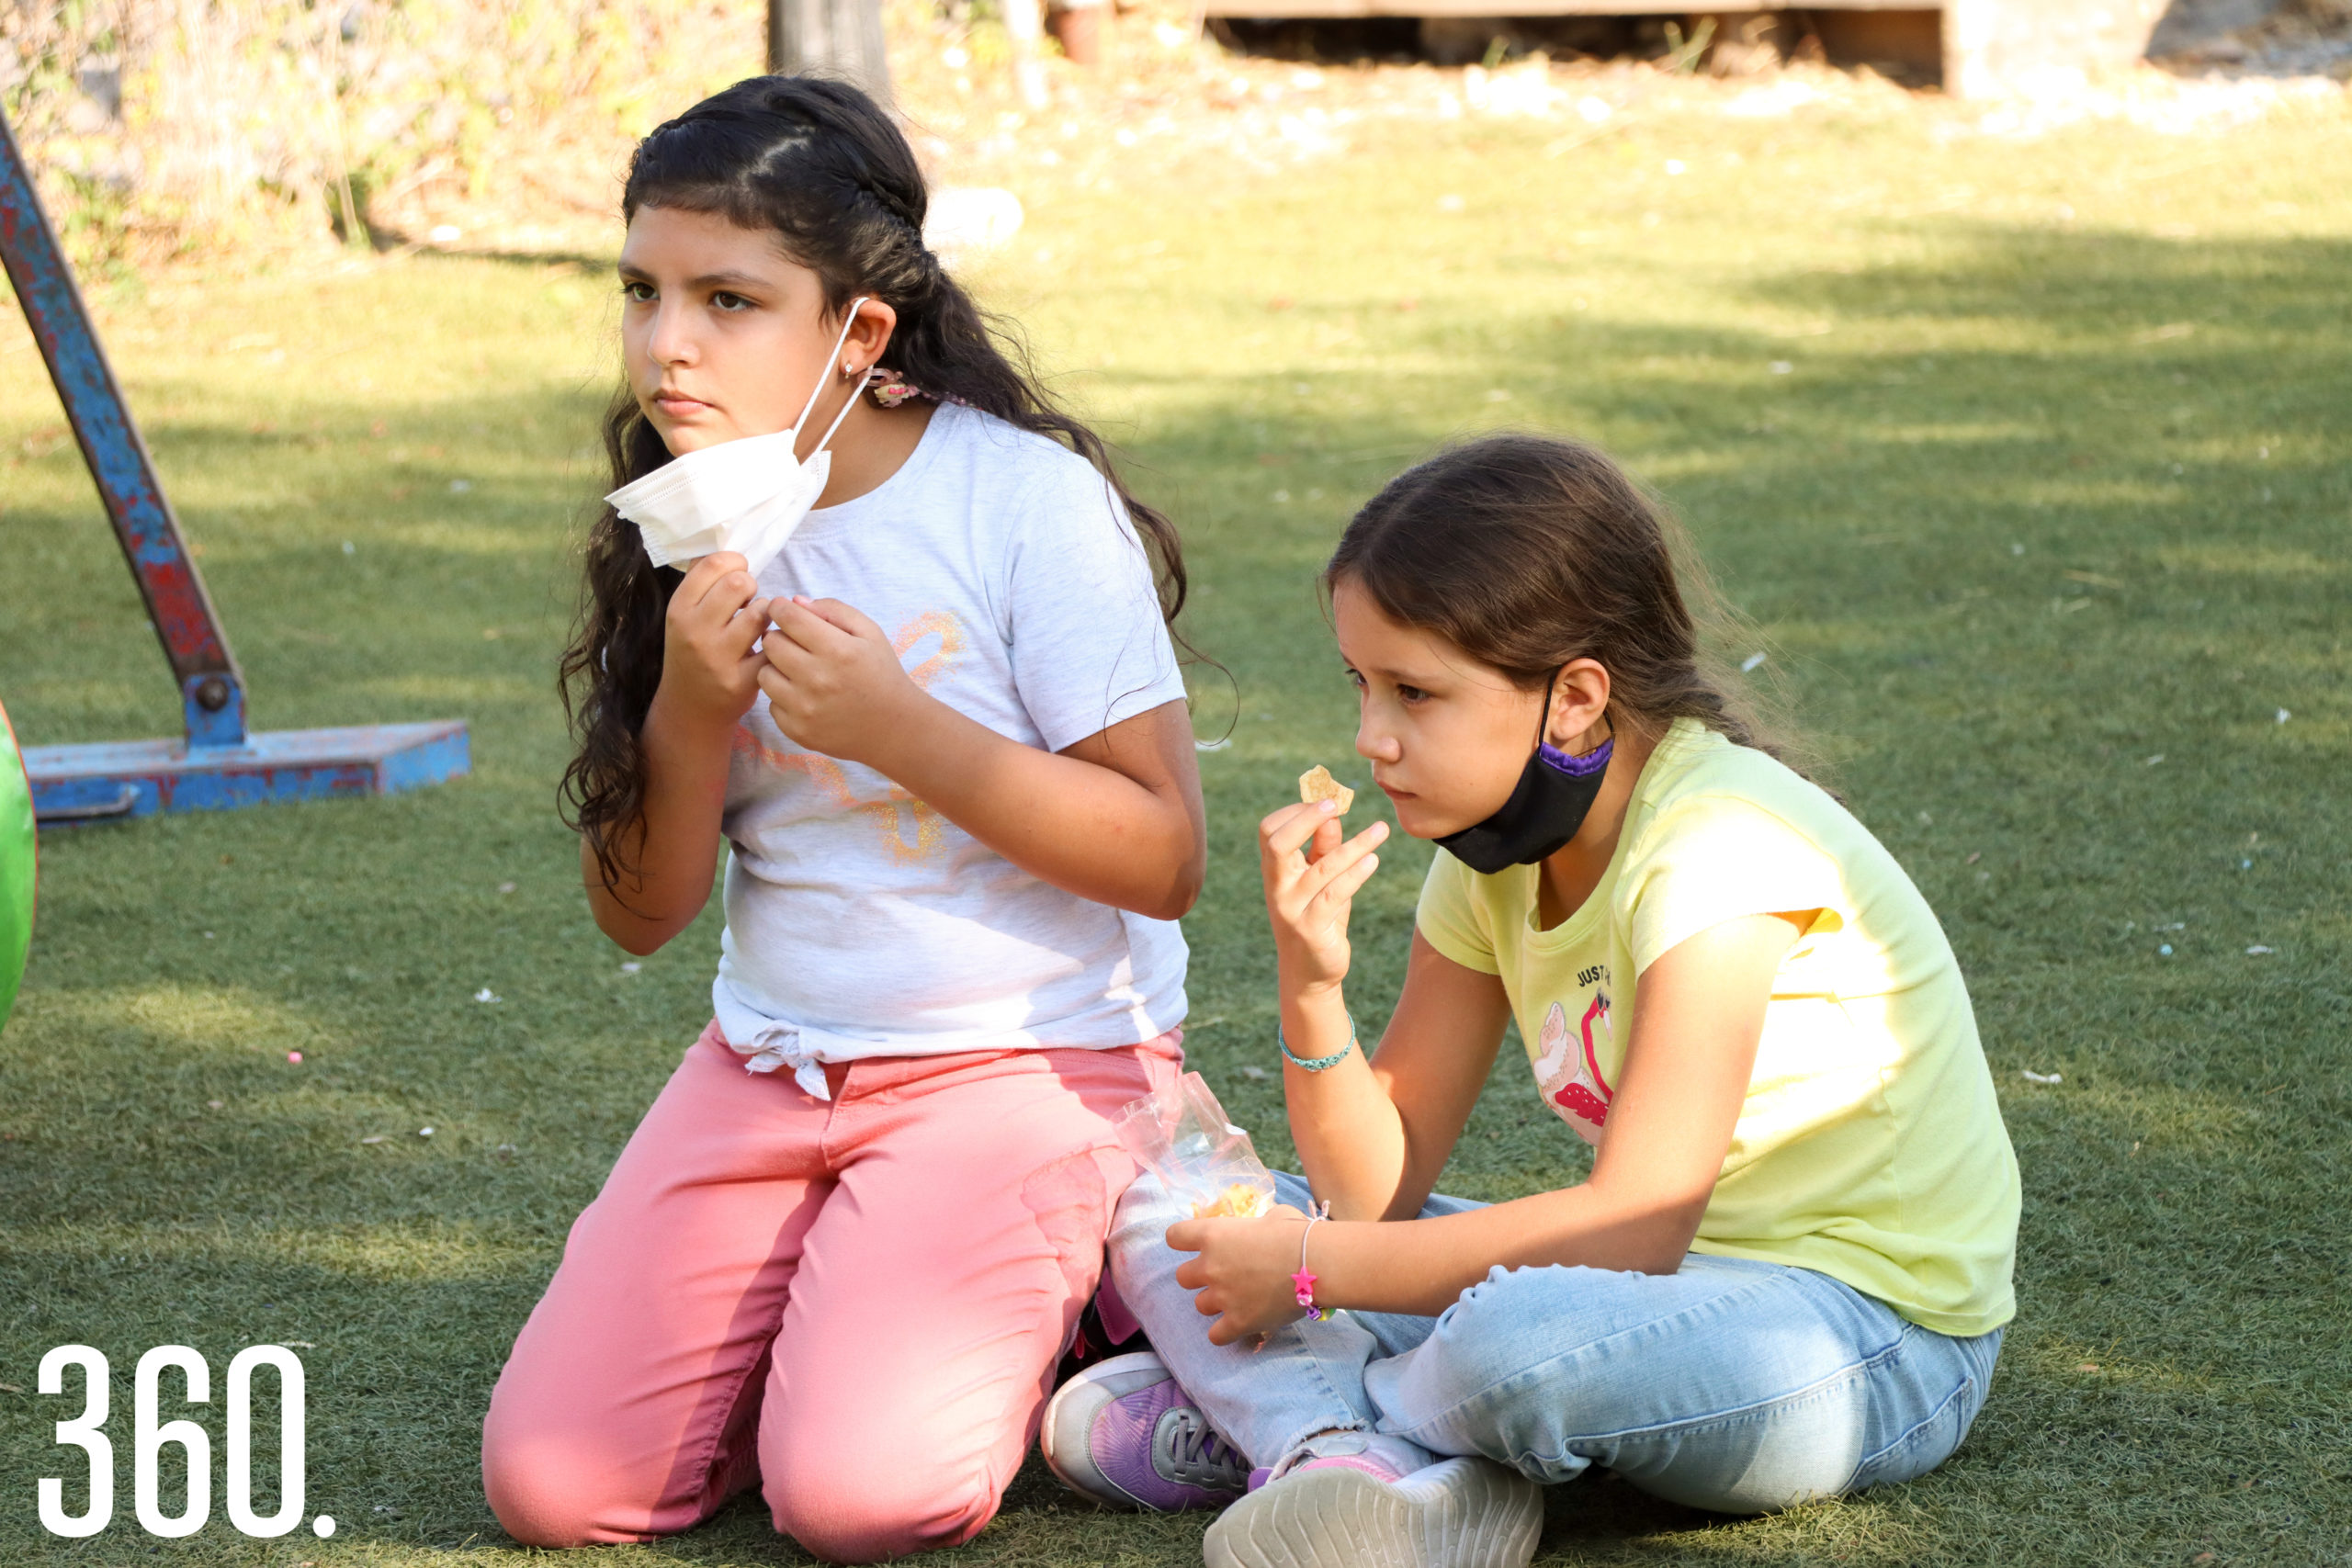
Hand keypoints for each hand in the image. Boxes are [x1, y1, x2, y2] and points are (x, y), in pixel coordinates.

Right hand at [654, 552, 772, 733]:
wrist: (690, 707)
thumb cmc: (693, 651)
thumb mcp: (684, 615)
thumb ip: (699, 580)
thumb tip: (721, 544)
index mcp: (679, 609)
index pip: (713, 564)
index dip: (735, 562)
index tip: (739, 573)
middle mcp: (694, 631)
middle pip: (739, 583)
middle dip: (752, 586)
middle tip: (749, 600)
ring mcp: (717, 657)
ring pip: (760, 613)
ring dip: (767, 614)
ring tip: (758, 622)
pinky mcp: (741, 680)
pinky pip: (773, 648)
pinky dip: (776, 643)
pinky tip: (767, 646)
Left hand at [756, 596, 923, 763]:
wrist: (893, 727)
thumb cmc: (882, 674)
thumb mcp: (870, 633)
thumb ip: (833, 610)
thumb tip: (794, 601)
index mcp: (837, 650)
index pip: (787, 617)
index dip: (780, 608)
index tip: (784, 610)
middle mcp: (817, 679)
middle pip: (771, 643)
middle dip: (780, 637)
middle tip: (796, 644)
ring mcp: (805, 708)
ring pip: (764, 674)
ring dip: (777, 668)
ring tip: (799, 672)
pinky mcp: (798, 730)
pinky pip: (771, 704)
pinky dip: (784, 698)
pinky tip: (805, 697)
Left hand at [1166, 1204, 1312, 1345]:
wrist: (1317, 1263)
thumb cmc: (1297, 1233)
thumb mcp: (1272, 1216)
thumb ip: (1255, 1226)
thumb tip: (1261, 1231)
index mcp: (1213, 1235)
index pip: (1174, 1237)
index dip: (1182, 1241)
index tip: (1194, 1245)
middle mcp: (1210, 1266)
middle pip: (1182, 1277)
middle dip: (1199, 1277)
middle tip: (1222, 1276)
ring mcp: (1222, 1297)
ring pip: (1200, 1306)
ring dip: (1215, 1303)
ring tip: (1239, 1300)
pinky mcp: (1237, 1322)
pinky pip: (1215, 1336)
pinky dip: (1224, 1332)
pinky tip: (1239, 1325)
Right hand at [1259, 800, 1388, 995]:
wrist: (1310, 973)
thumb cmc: (1317, 917)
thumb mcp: (1320, 880)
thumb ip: (1323, 848)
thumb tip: (1333, 814)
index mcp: (1274, 871)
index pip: (1269, 830)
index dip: (1296, 811)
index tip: (1328, 802)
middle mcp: (1276, 888)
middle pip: (1278, 842)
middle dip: (1307, 818)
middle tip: (1336, 804)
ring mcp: (1291, 910)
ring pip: (1322, 868)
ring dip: (1355, 845)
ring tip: (1381, 830)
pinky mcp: (1312, 929)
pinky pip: (1336, 894)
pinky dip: (1357, 874)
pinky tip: (1374, 860)